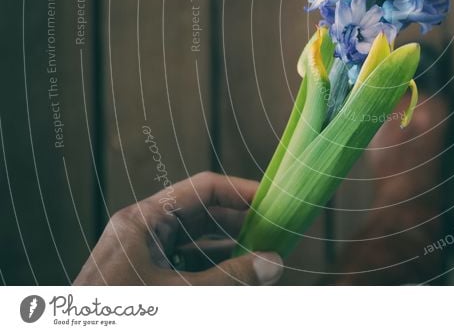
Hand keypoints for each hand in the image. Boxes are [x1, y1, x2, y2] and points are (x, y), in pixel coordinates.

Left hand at [74, 172, 282, 284]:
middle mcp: (140, 232)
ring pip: (195, 242)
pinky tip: (237, 279)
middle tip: (275, 233)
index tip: (274, 201)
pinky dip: (212, 270)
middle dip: (240, 225)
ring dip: (229, 250)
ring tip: (263, 259)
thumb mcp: (183, 296)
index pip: (202, 190)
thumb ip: (231, 278)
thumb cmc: (122, 319)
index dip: (242, 192)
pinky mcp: (142, 280)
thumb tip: (273, 263)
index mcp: (143, 222)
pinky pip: (185, 265)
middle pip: (201, 215)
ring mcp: (140, 256)